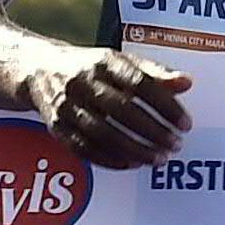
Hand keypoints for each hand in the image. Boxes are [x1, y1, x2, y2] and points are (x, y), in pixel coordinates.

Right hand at [21, 48, 191, 170]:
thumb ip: (154, 72)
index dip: (165, 105)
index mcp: (103, 61)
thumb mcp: (120, 61)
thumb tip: (186, 82)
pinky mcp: (56, 126)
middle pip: (121, 110)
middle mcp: (82, 82)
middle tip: (175, 145)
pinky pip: (83, 148)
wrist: (38, 69)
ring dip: (134, 149)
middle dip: (152, 131)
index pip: (139, 83)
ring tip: (158, 159)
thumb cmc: (91, 68)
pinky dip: (108, 159)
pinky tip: (131, 163)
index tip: (185, 124)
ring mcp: (66, 105)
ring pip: (102, 133)